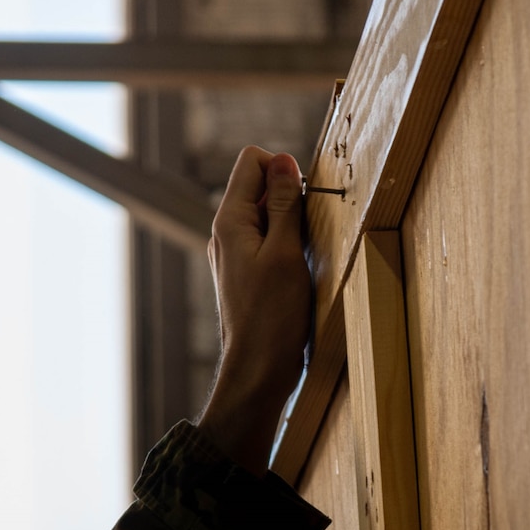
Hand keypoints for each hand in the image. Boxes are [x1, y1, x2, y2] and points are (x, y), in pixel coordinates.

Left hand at [196, 145, 312, 474]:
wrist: (258, 369)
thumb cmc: (272, 316)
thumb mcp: (286, 251)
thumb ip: (284, 203)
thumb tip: (282, 161)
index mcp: (229, 221)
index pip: (251, 160)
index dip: (283, 168)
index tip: (302, 199)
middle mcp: (226, 233)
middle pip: (260, 185)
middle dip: (289, 197)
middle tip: (303, 235)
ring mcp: (235, 253)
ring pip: (267, 214)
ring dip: (292, 224)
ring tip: (300, 258)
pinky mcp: (247, 272)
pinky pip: (269, 240)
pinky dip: (287, 245)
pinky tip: (296, 272)